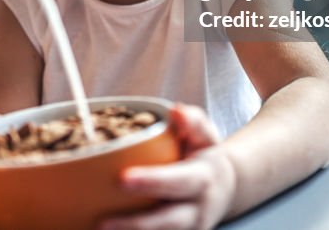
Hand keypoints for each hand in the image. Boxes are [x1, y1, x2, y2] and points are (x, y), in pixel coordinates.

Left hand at [99, 104, 235, 229]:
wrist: (226, 189)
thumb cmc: (204, 156)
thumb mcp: (205, 135)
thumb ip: (193, 121)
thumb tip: (177, 110)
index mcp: (202, 179)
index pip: (178, 181)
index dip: (152, 182)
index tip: (123, 179)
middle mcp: (198, 210)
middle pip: (169, 222)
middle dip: (136, 224)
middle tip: (102, 223)